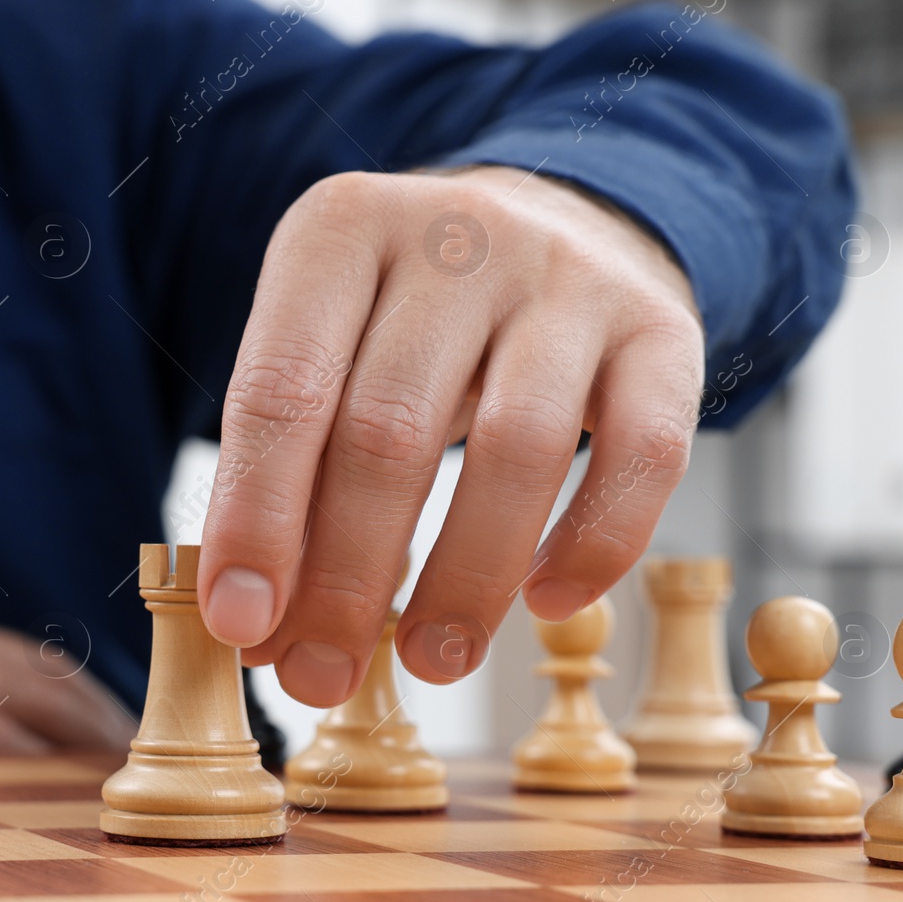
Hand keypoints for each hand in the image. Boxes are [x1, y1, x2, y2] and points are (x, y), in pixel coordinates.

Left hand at [198, 167, 703, 705]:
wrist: (557, 224)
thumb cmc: (411, 321)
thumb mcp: (330, 354)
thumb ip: (288, 473)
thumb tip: (258, 630)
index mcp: (342, 230)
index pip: (281, 389)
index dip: (255, 520)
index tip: (240, 626)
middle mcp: (457, 234)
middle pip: (389, 429)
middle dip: (346, 576)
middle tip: (320, 677)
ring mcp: (569, 275)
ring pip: (516, 448)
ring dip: (465, 581)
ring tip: (429, 662)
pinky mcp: (662, 328)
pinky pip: (646, 455)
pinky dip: (594, 545)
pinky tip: (546, 602)